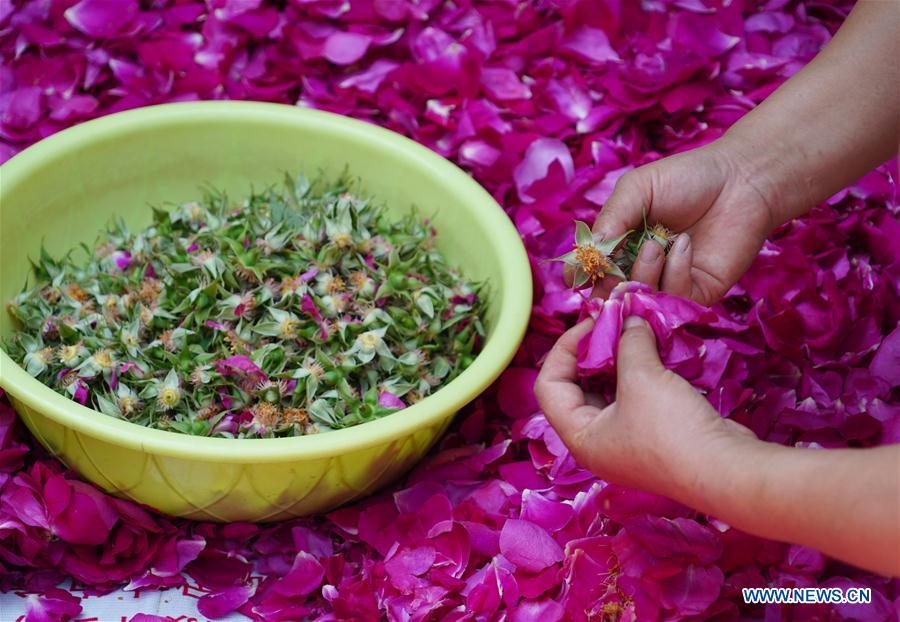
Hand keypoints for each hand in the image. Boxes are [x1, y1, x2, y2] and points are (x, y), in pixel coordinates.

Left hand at [534, 315, 754, 500]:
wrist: (727, 469)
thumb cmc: (672, 430)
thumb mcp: (642, 378)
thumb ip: (629, 342)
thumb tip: (629, 319)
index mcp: (579, 437)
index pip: (548, 386)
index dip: (564, 349)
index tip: (592, 323)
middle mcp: (596, 443)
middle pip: (577, 387)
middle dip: (593, 351)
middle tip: (613, 322)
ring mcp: (625, 442)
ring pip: (608, 390)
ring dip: (618, 359)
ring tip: (633, 330)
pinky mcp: (652, 436)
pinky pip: (634, 397)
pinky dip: (639, 373)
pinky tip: (653, 350)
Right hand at [591, 141, 783, 305]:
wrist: (743, 179)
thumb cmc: (689, 178)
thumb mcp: (638, 188)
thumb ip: (611, 216)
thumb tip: (590, 250)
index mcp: (621, 245)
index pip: (592, 271)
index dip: (583, 275)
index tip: (579, 272)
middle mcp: (641, 269)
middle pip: (611, 295)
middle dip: (608, 286)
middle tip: (611, 272)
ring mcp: (669, 283)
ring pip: (641, 302)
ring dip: (642, 276)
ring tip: (656, 245)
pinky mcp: (697, 294)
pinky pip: (674, 299)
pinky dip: (674, 274)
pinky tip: (684, 245)